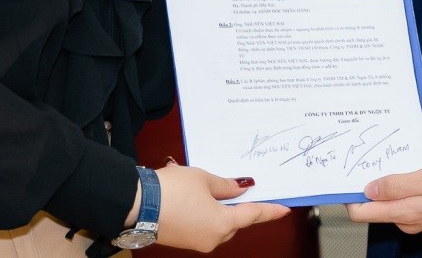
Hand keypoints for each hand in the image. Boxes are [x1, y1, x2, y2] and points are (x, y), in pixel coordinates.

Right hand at [154, 164, 289, 251]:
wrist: (136, 204)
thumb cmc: (171, 190)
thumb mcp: (203, 179)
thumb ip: (226, 185)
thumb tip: (241, 188)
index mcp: (223, 224)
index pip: (253, 215)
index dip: (270, 211)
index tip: (284, 209)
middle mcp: (212, 238)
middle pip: (234, 221)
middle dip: (236, 205)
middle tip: (236, 186)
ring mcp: (197, 242)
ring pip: (217, 224)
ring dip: (217, 207)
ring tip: (205, 186)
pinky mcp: (183, 240)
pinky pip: (202, 226)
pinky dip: (204, 213)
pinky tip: (194, 196)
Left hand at [345, 158, 421, 234]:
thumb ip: (398, 185)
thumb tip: (369, 190)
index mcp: (405, 213)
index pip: (362, 213)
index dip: (349, 196)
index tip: (344, 176)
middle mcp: (407, 219)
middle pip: (371, 207)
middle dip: (363, 186)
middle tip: (363, 160)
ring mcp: (416, 216)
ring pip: (387, 201)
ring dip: (382, 182)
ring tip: (383, 159)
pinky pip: (401, 198)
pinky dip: (397, 184)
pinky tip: (403, 168)